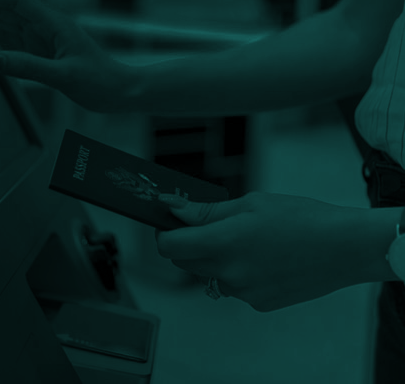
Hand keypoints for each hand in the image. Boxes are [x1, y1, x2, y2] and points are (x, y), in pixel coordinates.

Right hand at [0, 0, 130, 112]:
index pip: (14, 1)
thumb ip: (27, 66)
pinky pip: (13, 36)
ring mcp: (45, 38)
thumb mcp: (65, 77)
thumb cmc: (102, 82)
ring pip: (6, 20)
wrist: (122, 91)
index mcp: (55, 24)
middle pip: (4, 7)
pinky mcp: (45, 51)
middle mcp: (48, 27)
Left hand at [156, 192, 369, 311]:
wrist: (344, 247)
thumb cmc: (299, 217)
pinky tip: (260, 257)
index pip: (170, 246)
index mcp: (224, 244)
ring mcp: (244, 293)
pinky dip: (235, 271)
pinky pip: (232, 286)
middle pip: (184, 261)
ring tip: (241, 240)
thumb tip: (173, 208)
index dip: (164, 232)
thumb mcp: (250, 204)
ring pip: (208, 274)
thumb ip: (207, 211)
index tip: (169, 221)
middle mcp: (229, 273)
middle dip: (186, 242)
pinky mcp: (258, 303)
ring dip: (211, 258)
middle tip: (205, 224)